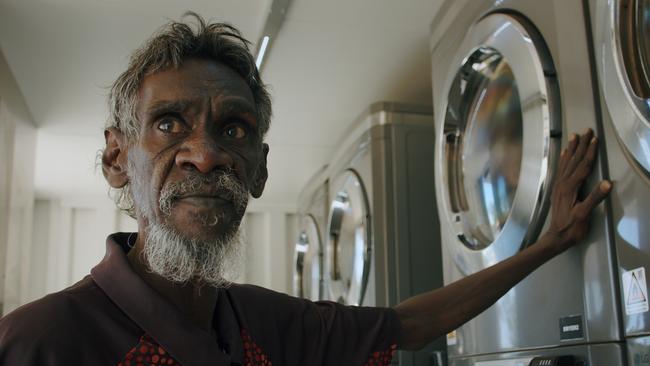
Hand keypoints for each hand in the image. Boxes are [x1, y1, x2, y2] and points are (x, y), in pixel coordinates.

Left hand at [545, 129, 611, 250]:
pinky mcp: (557, 189)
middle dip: (581, 145)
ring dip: (572, 149)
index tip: (595, 139)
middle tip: (586, 130)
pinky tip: (565, 154)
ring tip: (574, 136)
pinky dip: (564, 159)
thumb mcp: (585, 214)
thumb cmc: (572, 228)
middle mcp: (563, 183)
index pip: (583, 166)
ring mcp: (559, 186)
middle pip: (574, 160)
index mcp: (571, 188)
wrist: (556, 237)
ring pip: (566, 163)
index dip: (590, 152)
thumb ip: (595, 198)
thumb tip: (607, 183)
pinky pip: (561, 169)